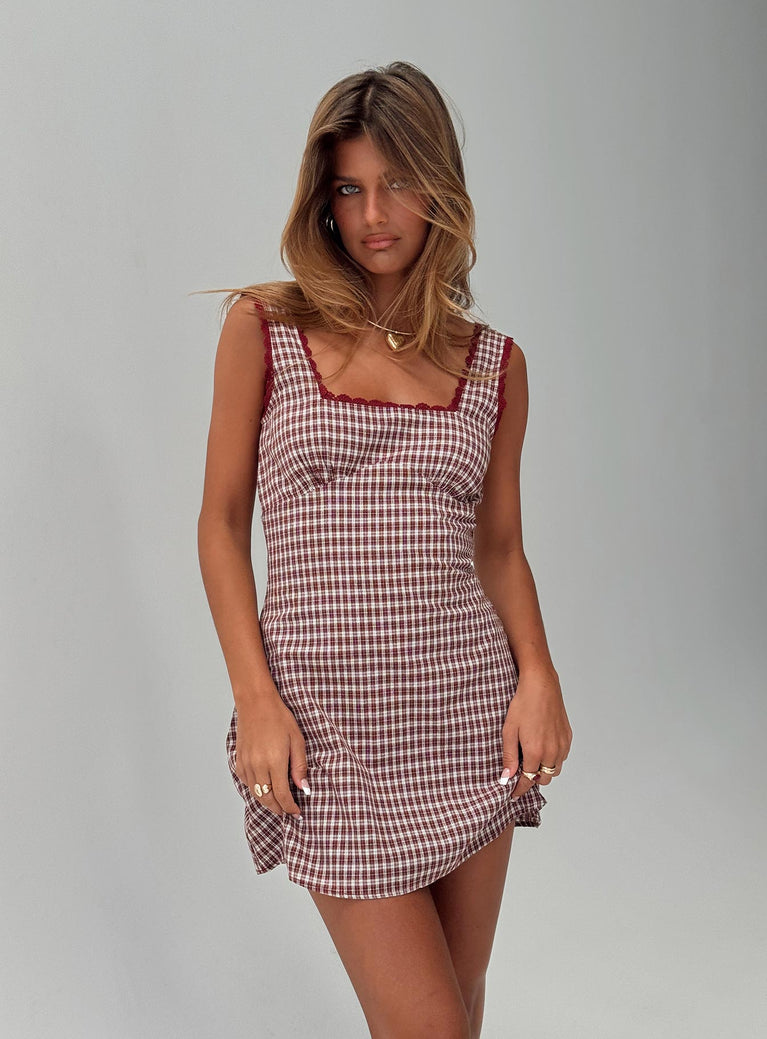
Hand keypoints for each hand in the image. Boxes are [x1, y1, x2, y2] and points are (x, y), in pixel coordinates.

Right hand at [233, 690, 309, 817]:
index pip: (282, 795)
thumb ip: (299, 766)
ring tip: (278, 803)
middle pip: (267, 799)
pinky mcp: (239, 760)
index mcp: (274, 762)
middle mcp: (257, 766)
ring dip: (267, 802)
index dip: (290, 808)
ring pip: (255, 793)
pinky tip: (264, 787)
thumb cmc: (279, 718)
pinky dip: (255, 789)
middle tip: (288, 812)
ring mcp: (246, 764)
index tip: (297, 813)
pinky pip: (246, 782)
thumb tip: (304, 787)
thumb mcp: (297, 740)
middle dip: (279, 809)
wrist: (256, 703)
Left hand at [499, 667, 571, 799]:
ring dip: (544, 769)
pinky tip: (543, 748)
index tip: (513, 793)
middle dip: (533, 779)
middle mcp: (552, 752)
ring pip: (555, 769)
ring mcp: (562, 744)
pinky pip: (562, 756)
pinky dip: (553, 758)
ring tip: (532, 760)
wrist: (541, 685)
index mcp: (536, 752)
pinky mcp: (568, 736)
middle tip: (521, 772)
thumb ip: (509, 756)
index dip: (520, 789)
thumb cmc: (523, 704)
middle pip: (544, 779)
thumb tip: (507, 777)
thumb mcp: (509, 730)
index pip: (528, 780)